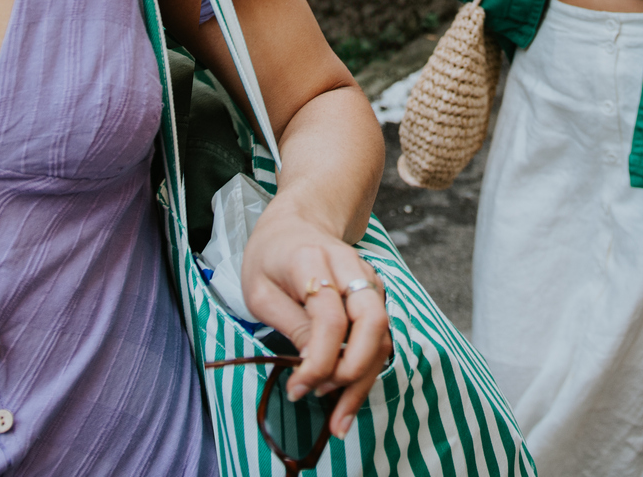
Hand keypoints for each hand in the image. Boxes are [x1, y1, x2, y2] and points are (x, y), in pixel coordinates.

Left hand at [241, 203, 393, 437]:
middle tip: (324, 402)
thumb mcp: (260, 290)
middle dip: (353, 372)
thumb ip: (290, 324)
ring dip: (364, 381)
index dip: (317, 361)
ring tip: (339, 420)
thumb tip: (312, 367)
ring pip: (383, 336)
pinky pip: (379, 339)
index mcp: (313, 261)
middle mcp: (350, 269)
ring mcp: (369, 282)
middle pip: (372, 324)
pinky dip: (366, 373)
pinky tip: (346, 399)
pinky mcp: (375, 298)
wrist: (298, 223)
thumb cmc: (271, 257)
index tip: (297, 389)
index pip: (329, 319)